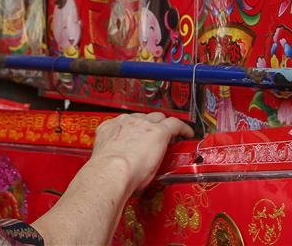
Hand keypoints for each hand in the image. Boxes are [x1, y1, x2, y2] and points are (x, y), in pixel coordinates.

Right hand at [31, 113, 192, 244]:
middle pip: (142, 117)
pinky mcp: (159, 131)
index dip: (134, 129)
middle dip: (150, 124)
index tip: (137, 136)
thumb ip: (110, 160)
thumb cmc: (104, 172)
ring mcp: (143, 125)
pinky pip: (174, 124)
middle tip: (155, 135)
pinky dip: (182, 127)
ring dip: (164, 125)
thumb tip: (112, 174)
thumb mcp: (104, 161)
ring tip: (172, 133)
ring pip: (158, 118)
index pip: (125, 123)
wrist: (111, 171)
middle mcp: (125, 122)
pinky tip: (187, 132)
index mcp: (108, 129)